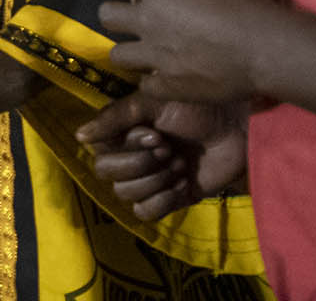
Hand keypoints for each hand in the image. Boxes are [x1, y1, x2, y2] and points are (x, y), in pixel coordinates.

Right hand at [75, 94, 248, 219]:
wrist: (235, 125)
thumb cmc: (194, 105)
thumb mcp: (150, 103)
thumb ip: (114, 118)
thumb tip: (79, 136)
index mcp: (123, 135)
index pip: (102, 155)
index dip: (128, 149)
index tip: (157, 134)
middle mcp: (132, 158)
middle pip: (109, 177)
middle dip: (141, 164)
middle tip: (169, 150)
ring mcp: (152, 180)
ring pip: (127, 195)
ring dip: (155, 180)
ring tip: (180, 164)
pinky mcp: (172, 198)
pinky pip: (147, 212)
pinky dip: (163, 199)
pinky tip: (183, 183)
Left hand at [100, 0, 283, 104]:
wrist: (265, 51)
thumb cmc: (251, 7)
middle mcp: (149, 21)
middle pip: (104, 17)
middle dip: (116, 19)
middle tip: (136, 24)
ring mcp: (155, 56)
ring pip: (116, 56)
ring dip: (131, 54)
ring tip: (148, 56)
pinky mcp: (167, 86)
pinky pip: (144, 86)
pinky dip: (154, 83)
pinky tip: (169, 81)